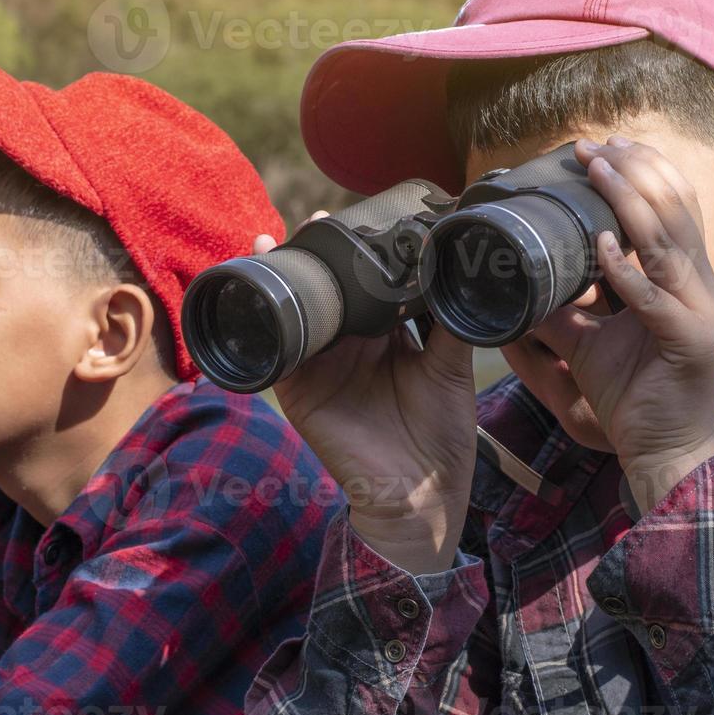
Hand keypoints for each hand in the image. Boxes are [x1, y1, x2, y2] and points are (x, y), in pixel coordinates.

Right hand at [254, 217, 478, 573]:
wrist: (420, 496)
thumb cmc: (442, 438)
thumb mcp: (451, 370)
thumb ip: (450, 324)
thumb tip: (457, 273)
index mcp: (387, 338)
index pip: (369, 285)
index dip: (362, 254)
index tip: (359, 218)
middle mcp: (351, 346)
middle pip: (329, 291)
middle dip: (318, 256)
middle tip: (316, 219)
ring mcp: (322, 366)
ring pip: (298, 312)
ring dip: (284, 277)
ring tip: (276, 241)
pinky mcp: (299, 389)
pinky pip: (276, 350)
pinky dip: (264, 321)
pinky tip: (257, 289)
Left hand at [531, 136, 713, 509]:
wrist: (661, 450)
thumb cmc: (633, 393)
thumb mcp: (590, 339)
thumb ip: (567, 305)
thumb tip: (524, 280)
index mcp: (682, 280)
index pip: (671, 211)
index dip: (641, 174)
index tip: (603, 146)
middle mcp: (698, 287)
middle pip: (673, 213)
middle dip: (633, 172)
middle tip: (594, 144)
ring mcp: (699, 312)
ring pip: (667, 244)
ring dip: (629, 202)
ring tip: (598, 169)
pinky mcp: (689, 342)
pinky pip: (655, 299)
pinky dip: (627, 270)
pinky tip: (601, 244)